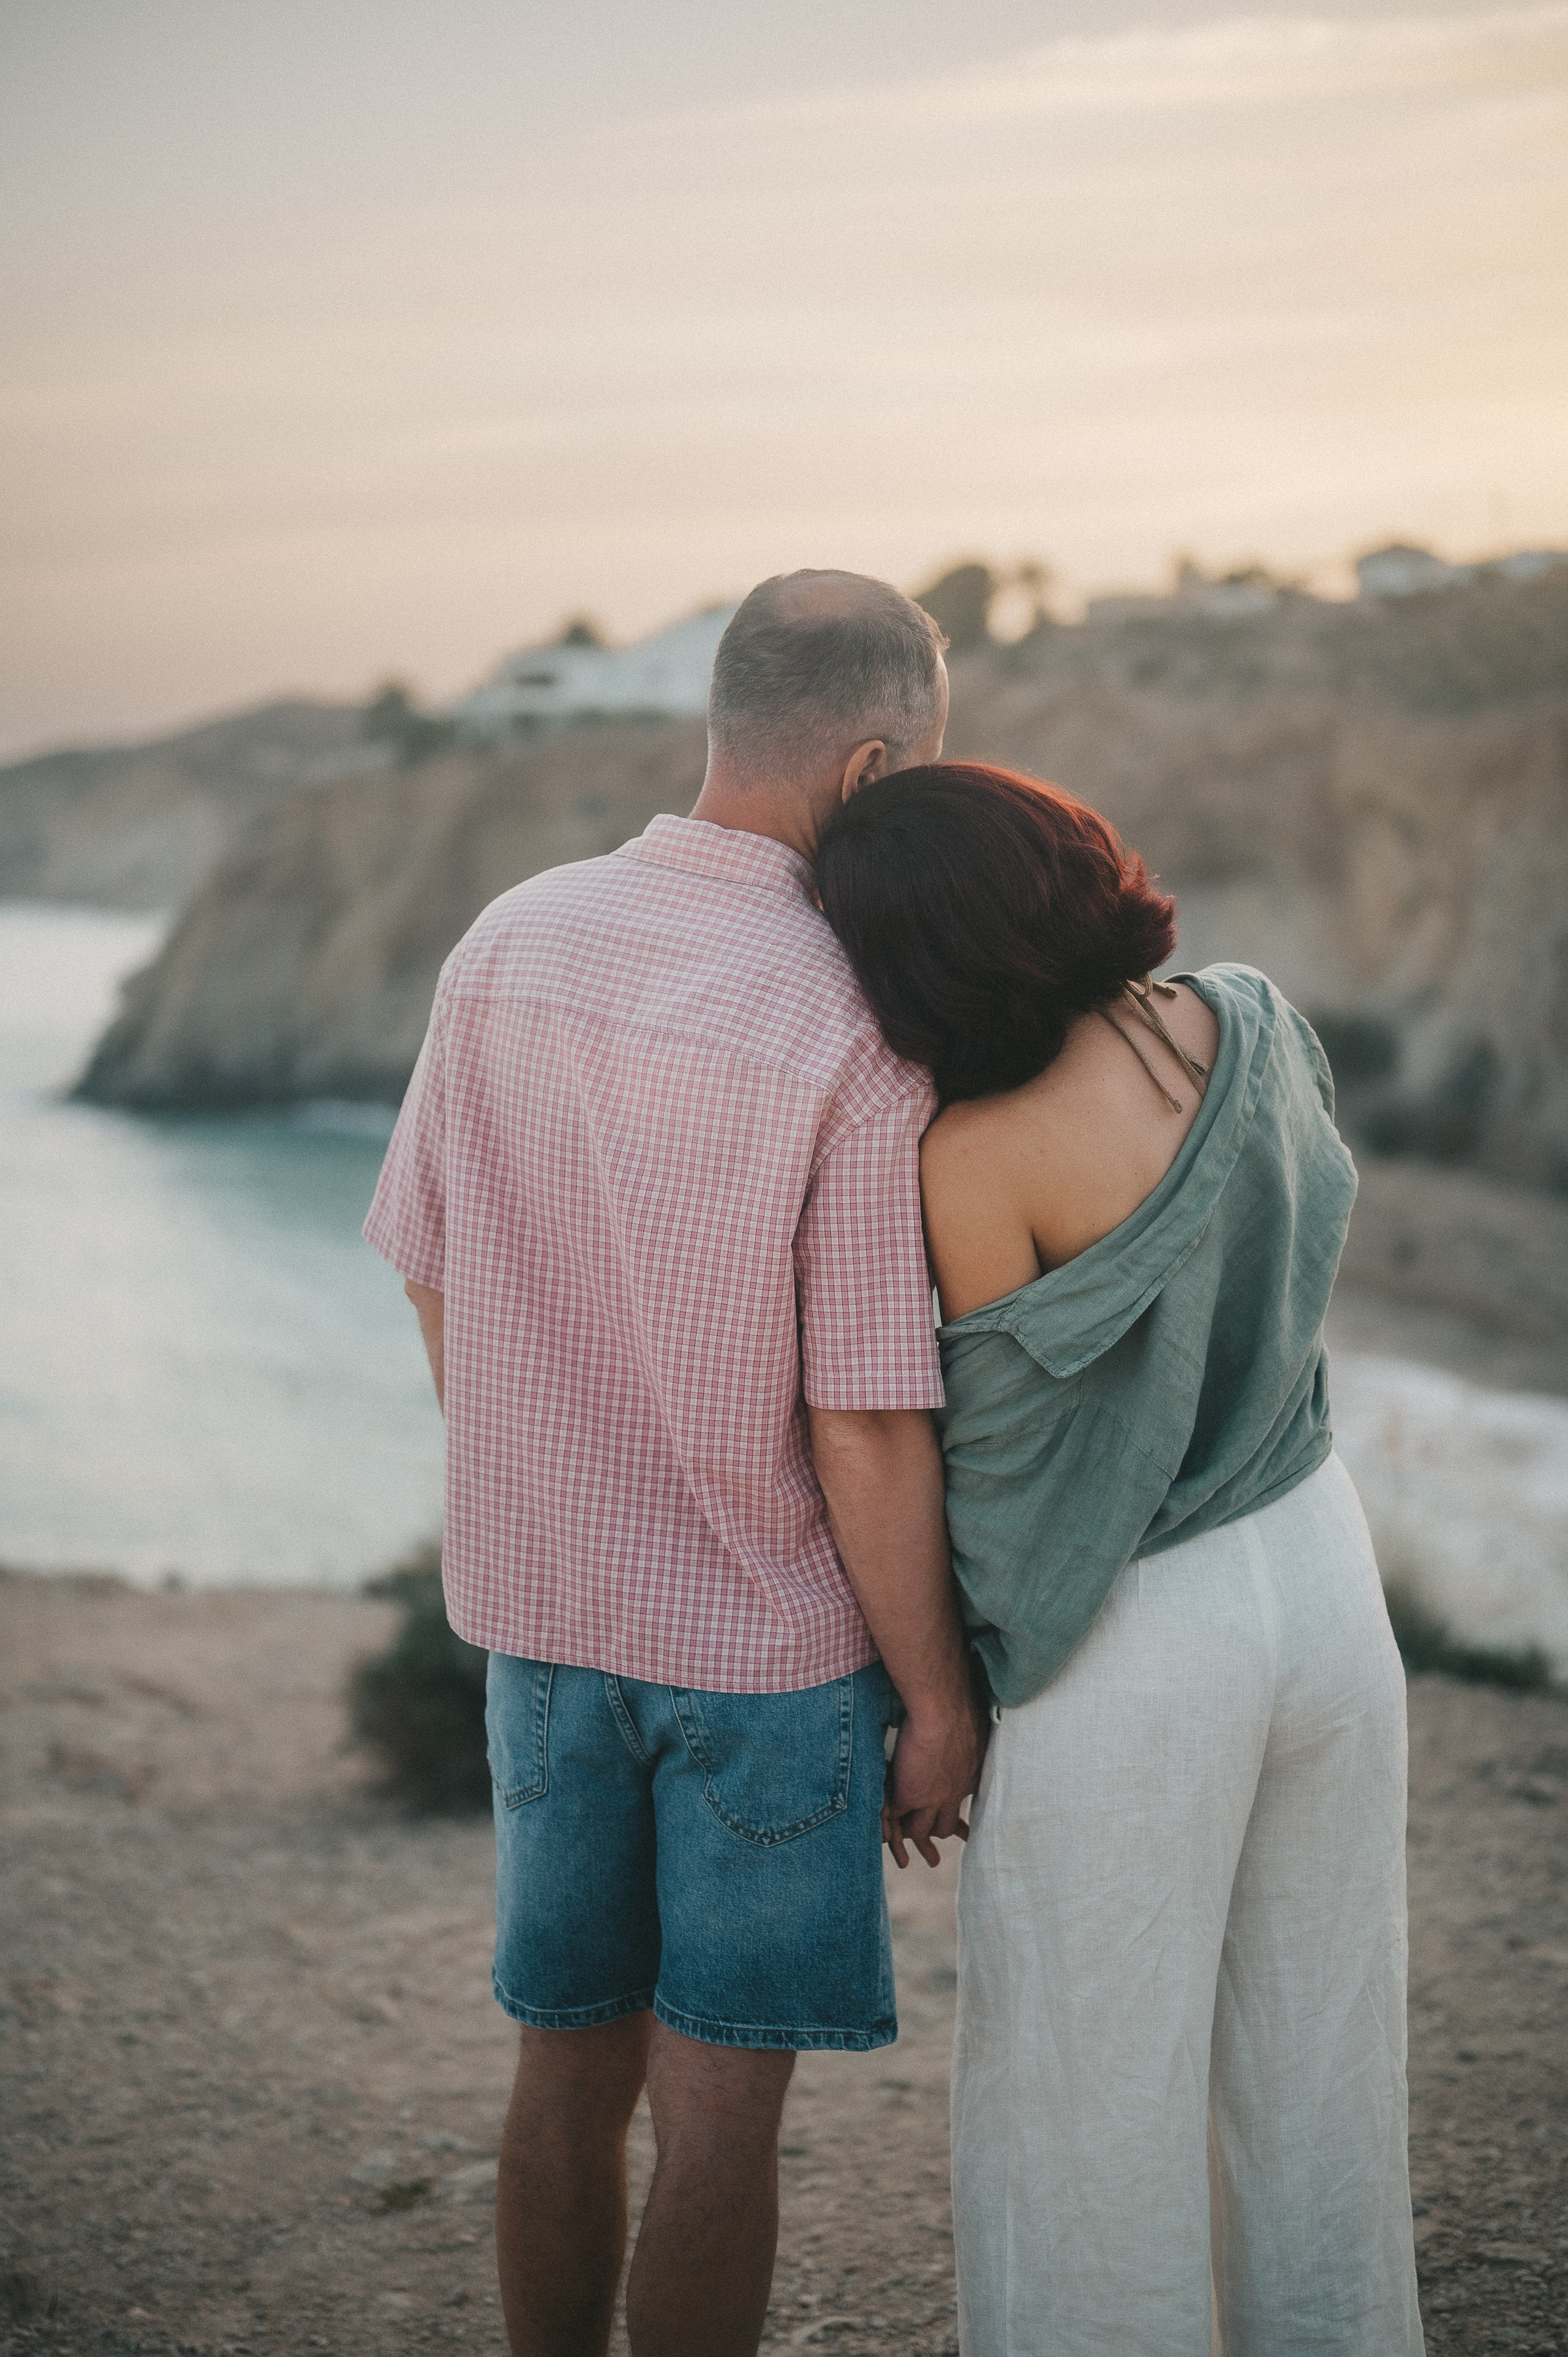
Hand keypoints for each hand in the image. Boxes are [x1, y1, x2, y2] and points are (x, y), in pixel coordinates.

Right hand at [881, 1686, 987, 1868]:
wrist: (945, 1705)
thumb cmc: (959, 1702)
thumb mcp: (974, 1723)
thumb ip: (972, 1730)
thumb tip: (979, 1720)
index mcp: (969, 1773)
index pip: (962, 1800)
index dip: (959, 1816)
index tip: (964, 1830)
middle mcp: (953, 1791)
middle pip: (944, 1823)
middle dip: (939, 1837)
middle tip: (936, 1858)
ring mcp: (930, 1796)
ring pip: (920, 1829)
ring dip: (913, 1843)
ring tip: (909, 1862)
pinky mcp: (909, 1794)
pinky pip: (896, 1820)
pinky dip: (889, 1831)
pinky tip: (882, 1840)